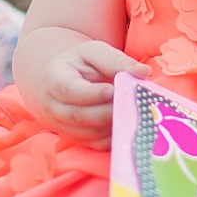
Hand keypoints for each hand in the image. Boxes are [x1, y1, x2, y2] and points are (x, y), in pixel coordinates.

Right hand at [24, 36, 148, 143]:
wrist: (63, 81)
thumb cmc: (81, 63)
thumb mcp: (95, 52)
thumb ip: (117, 61)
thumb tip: (143, 72)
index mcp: (54, 79)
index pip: (68, 89)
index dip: (91, 94)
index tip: (112, 90)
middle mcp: (52, 106)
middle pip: (78, 115)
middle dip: (106, 112)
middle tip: (129, 103)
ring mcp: (62, 126)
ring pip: (88, 133)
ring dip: (112, 125)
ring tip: (132, 112)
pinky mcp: (76, 139)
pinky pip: (95, 144)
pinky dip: (113, 136)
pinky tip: (128, 123)